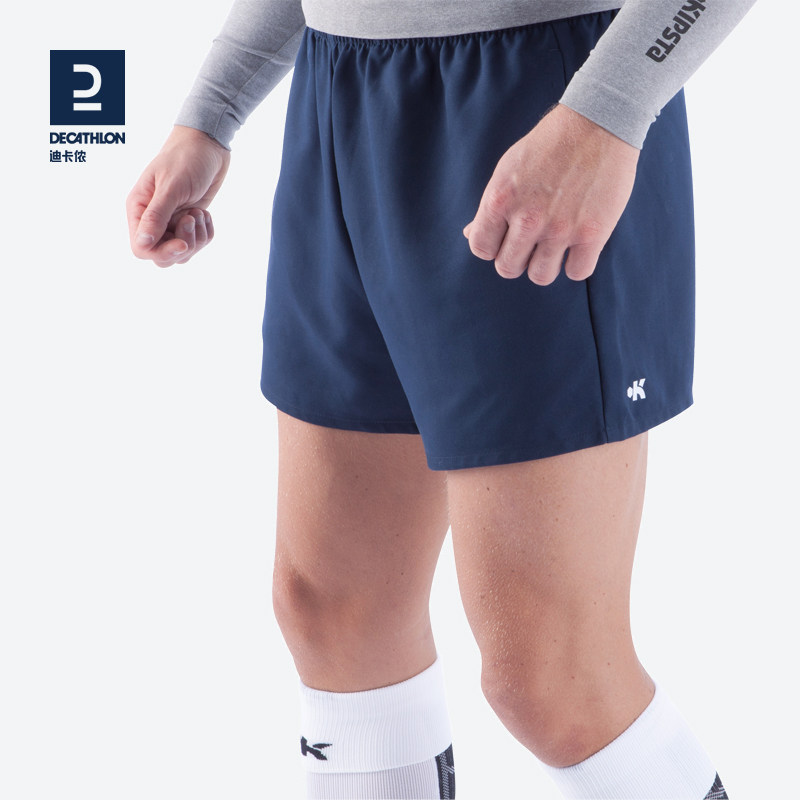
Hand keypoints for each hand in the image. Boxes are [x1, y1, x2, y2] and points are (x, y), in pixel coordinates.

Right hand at [126, 125, 230, 267]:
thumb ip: (156, 216)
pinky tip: (205, 213)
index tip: (182, 243)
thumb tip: (142, 243)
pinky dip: (206, 233)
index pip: (141, 248)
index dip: (162, 252)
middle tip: (192, 220)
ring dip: (197, 238)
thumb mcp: (171, 187)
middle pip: (162, 257)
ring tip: (198, 212)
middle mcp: (153, 220)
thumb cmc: (186, 159)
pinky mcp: (190, 223)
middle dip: (182, 246)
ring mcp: (173, 223)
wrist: (208, 146)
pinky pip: (199, 243)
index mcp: (139, 209)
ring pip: (183, 253)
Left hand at [463, 104, 639, 284]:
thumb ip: (490, 207)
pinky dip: (577, 265)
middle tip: (530, 244)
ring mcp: (560, 229)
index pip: (481, 248)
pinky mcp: (592, 233)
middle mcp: (527, 219)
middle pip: (507, 268)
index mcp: (500, 200)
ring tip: (554, 247)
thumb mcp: (508, 169)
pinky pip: (577, 273)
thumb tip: (470, 234)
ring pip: (540, 276)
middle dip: (516, 259)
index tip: (506, 238)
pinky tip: (578, 247)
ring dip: (545, 265)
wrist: (599, 122)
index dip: (492, 247)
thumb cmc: (550, 145)